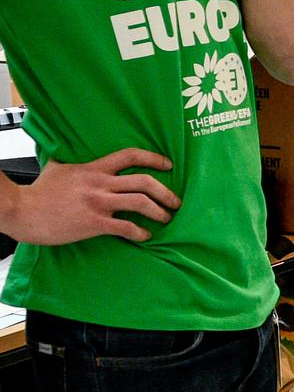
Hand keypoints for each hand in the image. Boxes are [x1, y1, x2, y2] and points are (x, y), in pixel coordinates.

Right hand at [0, 149, 179, 244]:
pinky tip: (145, 236)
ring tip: (166, 219)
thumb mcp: (56, 169)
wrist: (20, 210)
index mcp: (94, 169)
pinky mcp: (93, 222)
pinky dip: (140, 232)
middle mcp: (100, 183)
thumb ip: (70, 162)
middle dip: (166, 192)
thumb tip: (67, 154)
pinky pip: (125, 227)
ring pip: (140, 203)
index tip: (168, 164)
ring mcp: (97, 203)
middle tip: (176, 202)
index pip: (130, 155)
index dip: (153, 158)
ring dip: (159, 212)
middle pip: (144, 181)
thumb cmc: (38, 193)